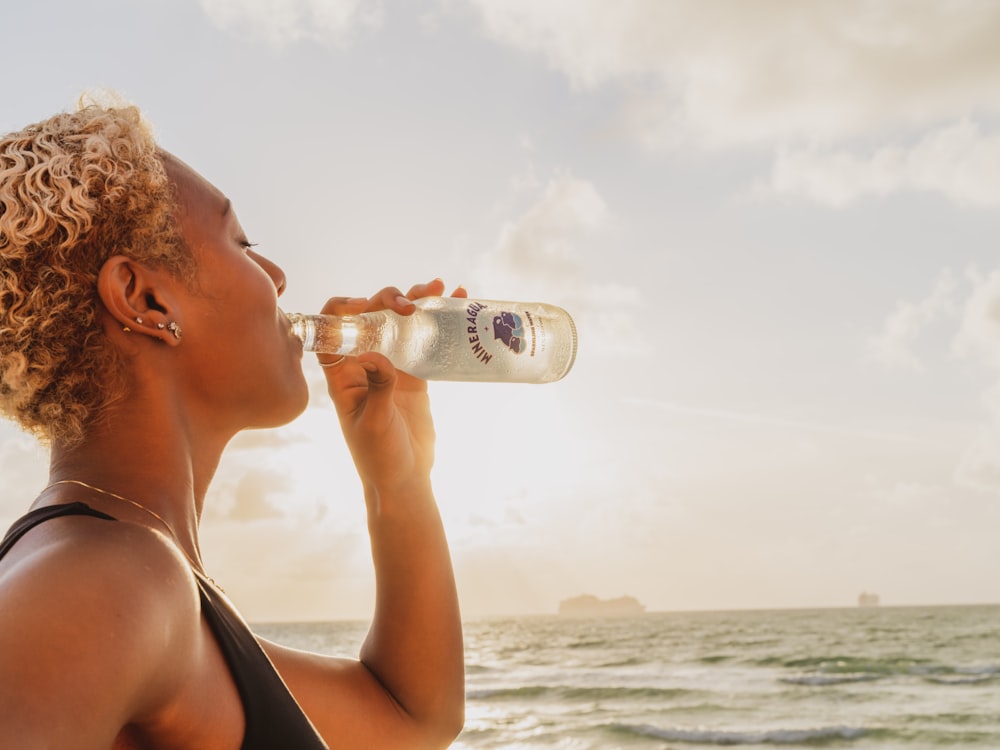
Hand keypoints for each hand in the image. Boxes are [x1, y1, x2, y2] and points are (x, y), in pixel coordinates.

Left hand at [318, 279, 466, 495]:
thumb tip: (376, 355)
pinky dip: (437, 320)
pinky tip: (455, 303)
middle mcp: (363, 363)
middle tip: (412, 303)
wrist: (404, 479)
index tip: (366, 306)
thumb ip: (377, 388)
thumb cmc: (379, 457)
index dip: (342, 309)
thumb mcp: (375, 423)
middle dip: (388, 300)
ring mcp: (390, 366)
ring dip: (416, 301)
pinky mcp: (414, 373)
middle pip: (370, 316)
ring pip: (398, 322)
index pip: (331, 328)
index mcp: (342, 374)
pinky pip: (423, 339)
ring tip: (439, 288)